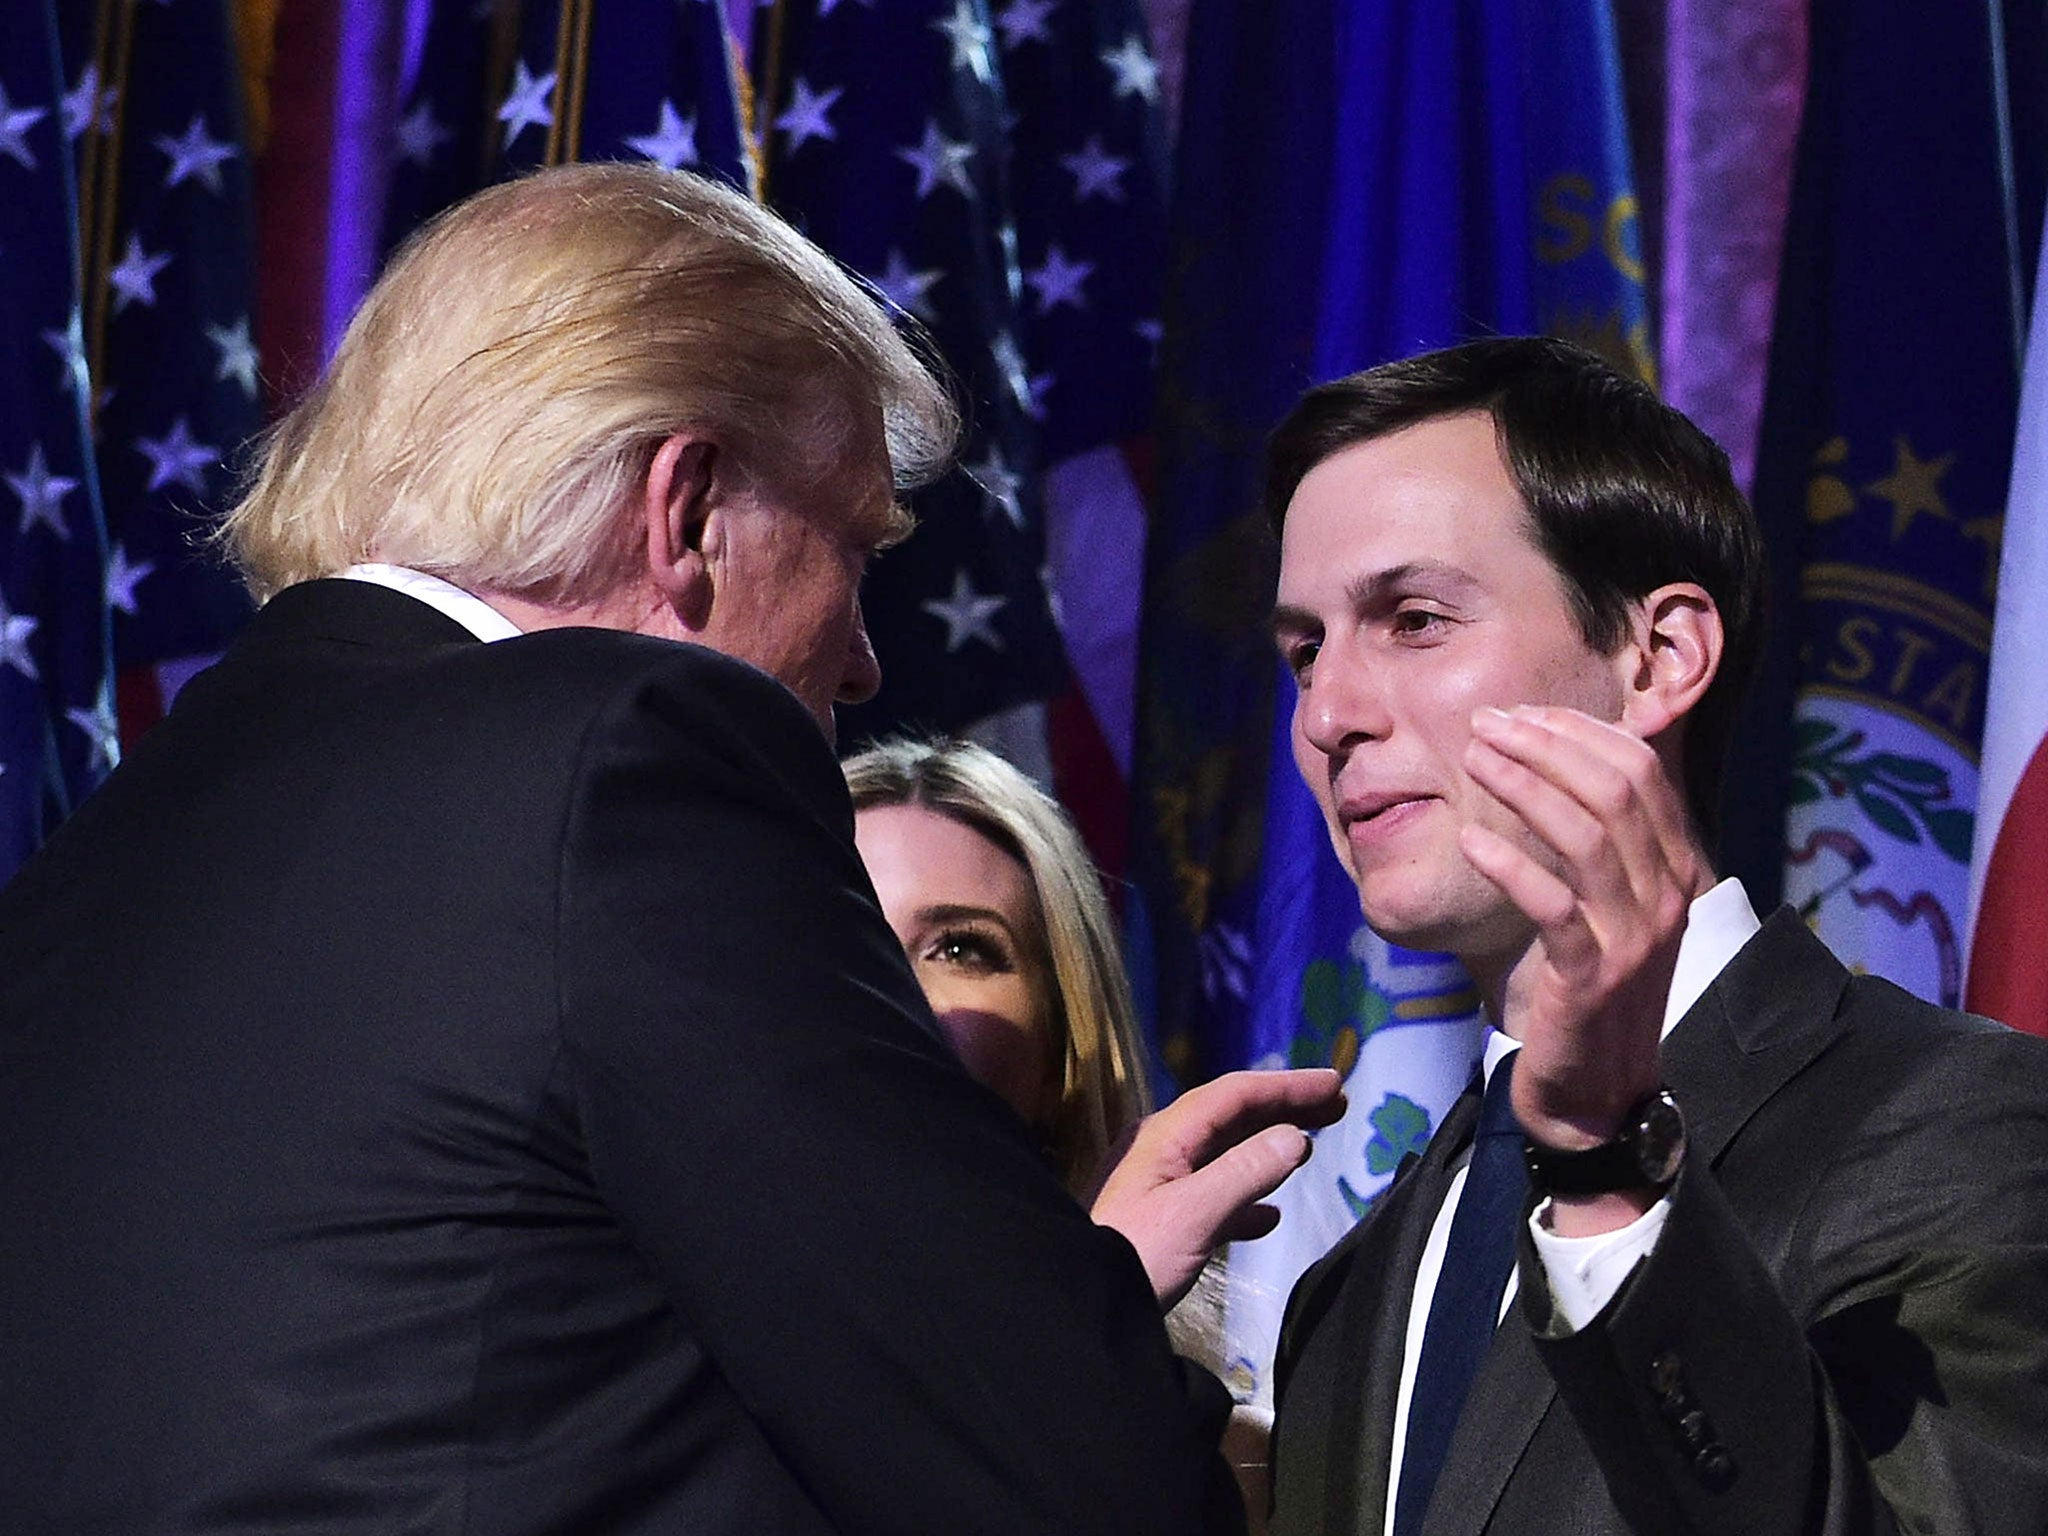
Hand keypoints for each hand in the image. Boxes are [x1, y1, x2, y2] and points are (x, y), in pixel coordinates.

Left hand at [1087, 1068, 1344, 1306]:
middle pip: (1230, 1117)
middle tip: (1336, 1105)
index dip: (1286, 1086)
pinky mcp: (1157, 1221)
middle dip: (1282, 1108)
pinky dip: (1245, 1197)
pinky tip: (1269, 1216)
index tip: (1334, 1083)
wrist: (1073, 1305)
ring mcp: (1156, 1184)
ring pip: (1222, 1153)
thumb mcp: (1193, 1214)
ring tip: (1312, 1146)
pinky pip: (1212, 1195)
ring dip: (1268, 1147)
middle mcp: (1160, 1149)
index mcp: (1165, 1135)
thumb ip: (1245, 1174)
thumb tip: (1295, 1137)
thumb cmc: (1132, 1255)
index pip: (1233, 1094)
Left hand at [1459, 705, 1706, 1196]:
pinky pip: (1552, 905)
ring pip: (1585, 836)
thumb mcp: (1604, 904)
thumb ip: (1593, 840)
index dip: (1580, 730)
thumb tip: (1549, 761)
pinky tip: (1471, 839)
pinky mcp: (1593, 976)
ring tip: (1472, 760)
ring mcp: (1635, 937)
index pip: (1641, 771)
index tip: (1521, 712)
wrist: (1597, 1090)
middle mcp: (1667, 894)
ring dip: (1523, 786)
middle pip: (1614, 790)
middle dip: (1545, 744)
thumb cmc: (1587, 986)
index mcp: (1674, 867)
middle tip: (1484, 724)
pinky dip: (1509, 863)